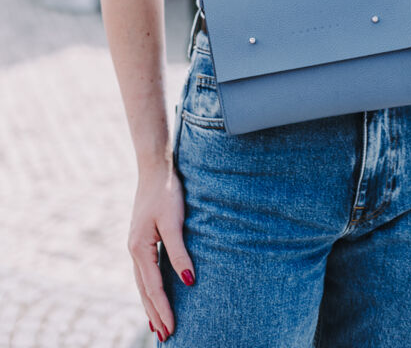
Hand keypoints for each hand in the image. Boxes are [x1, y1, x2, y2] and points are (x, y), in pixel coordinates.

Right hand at [128, 161, 195, 341]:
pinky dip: (149, 288)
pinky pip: (144, 271)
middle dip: (154, 313)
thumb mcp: (175, 221)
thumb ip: (180, 252)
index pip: (153, 287)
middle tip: (165, 337)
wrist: (155, 168)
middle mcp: (134, 250)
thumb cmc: (166, 192)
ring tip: (157, 324)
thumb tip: (188, 281)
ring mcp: (136, 245)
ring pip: (142, 283)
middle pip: (144, 290)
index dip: (163, 309)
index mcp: (139, 248)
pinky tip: (154, 293)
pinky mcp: (142, 238)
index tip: (172, 329)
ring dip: (150, 304)